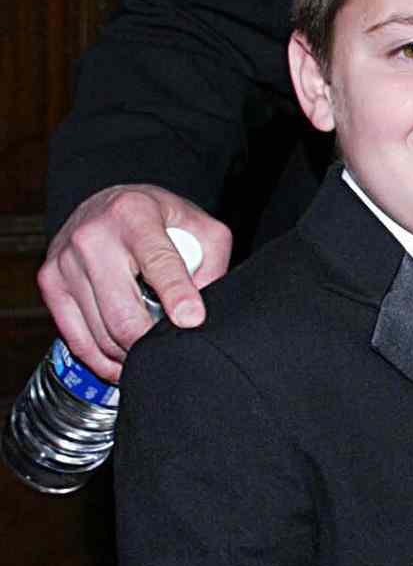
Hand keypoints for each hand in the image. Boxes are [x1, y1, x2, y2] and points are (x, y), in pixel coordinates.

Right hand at [38, 186, 231, 379]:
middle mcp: (93, 236)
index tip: (191, 321)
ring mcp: (66, 260)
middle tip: (168, 348)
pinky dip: (101, 359)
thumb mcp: (198, 226)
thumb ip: (212, 264)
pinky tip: (120, 360)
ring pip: (101, 333)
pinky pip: (75, 338)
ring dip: (129, 354)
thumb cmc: (158, 219)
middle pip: (123, 314)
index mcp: (135, 216)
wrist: (108, 205)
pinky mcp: (49, 280)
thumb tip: (203, 314)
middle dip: (150, 342)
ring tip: (148, 351)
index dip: (177, 296)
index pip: (158, 263)